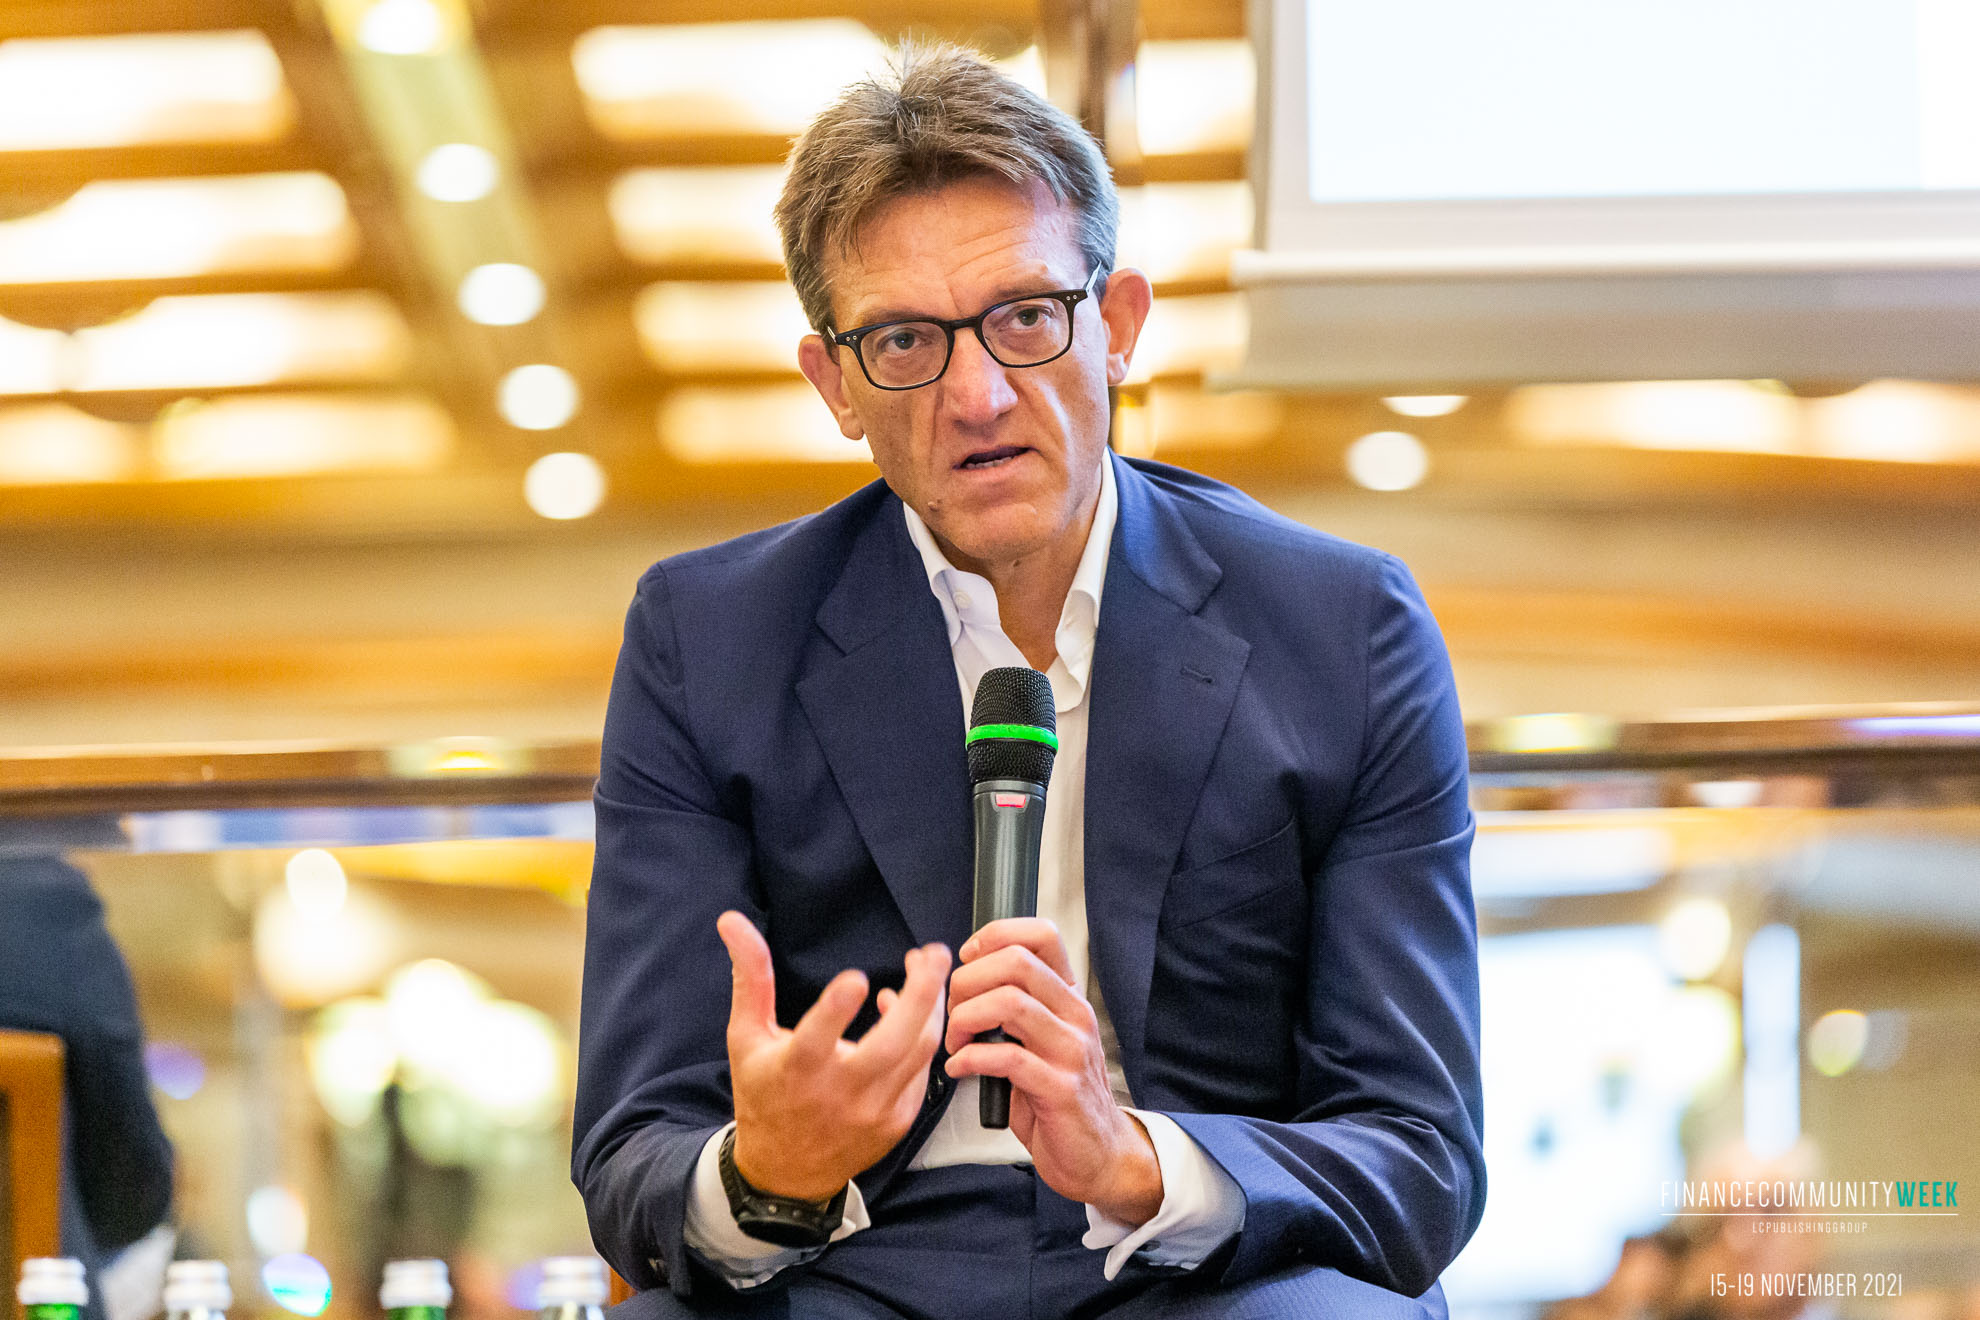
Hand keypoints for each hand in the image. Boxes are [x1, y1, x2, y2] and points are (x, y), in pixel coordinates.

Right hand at [718, 911, 950, 1200]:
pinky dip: (921, 1038)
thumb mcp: (747, 1037)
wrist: (785, 1172)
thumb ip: (751, 978)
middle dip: (921, 994)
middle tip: (931, 953)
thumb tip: (733, 921)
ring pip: (919, 1052)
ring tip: (926, 971)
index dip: (836, 1010)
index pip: (817, 1040)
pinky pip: (921, 1072)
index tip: (855, 978)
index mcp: (797, 1071)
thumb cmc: (764, 1095)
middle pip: (893, 1044)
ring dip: (930, 1007)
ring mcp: (874, 1110)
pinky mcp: (897, 1121)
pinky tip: (909, 1013)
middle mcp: (841, 1093)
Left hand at [942, 918, 1162, 1224]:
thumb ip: (1006, 1008)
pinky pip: (1007, 1057)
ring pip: (1010, 1002)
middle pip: (1017, 962)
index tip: (968, 960)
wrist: (1096, 1154)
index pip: (1042, 936)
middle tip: (953, 1010)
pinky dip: (971, 1058)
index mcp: (1068, 997)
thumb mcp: (1036, 1041)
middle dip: (968, 980)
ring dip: (966, 1018)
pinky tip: (960, 1069)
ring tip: (956, 1041)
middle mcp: (1075, 1015)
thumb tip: (953, 977)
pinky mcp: (1061, 1088)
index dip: (996, 936)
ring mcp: (1071, 1050)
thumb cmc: (1055, 1096)